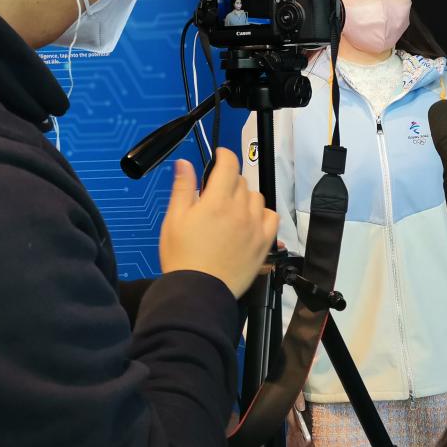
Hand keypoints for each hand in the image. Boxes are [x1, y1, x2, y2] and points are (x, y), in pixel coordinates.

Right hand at [159, 148, 277, 297]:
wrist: (198, 291)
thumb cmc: (182, 256)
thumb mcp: (174, 219)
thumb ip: (183, 188)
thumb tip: (185, 163)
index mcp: (217, 200)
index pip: (229, 164)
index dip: (224, 155)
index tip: (219, 156)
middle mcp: (240, 209)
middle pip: (241, 181)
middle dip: (228, 181)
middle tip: (214, 195)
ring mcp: (255, 226)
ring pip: (257, 197)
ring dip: (245, 197)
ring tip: (230, 211)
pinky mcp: (264, 242)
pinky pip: (272, 217)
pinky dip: (263, 214)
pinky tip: (250, 221)